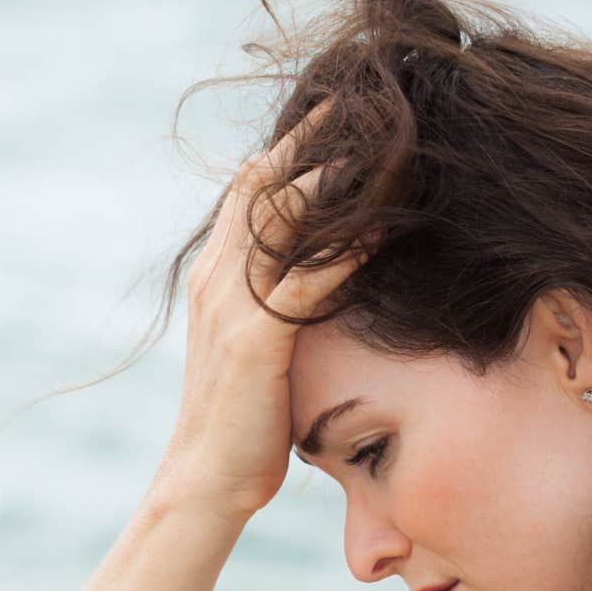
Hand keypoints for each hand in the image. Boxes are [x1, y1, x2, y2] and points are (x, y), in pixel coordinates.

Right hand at [150, 98, 371, 521]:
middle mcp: (217, 280)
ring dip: (336, 182)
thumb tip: (322, 278)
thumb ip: (275, 306)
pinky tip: (384, 230)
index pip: (249, 191)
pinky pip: (307, 281)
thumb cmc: (241, 423)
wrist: (206, 481)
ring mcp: (232, 308)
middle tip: (363, 109)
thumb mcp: (254, 349)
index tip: (336, 120)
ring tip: (385, 150)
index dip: (290, 150)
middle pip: (262, 186)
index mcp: (215, 277)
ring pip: (284, 222)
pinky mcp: (256, 341)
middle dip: (311, 143)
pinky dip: (347, 251)